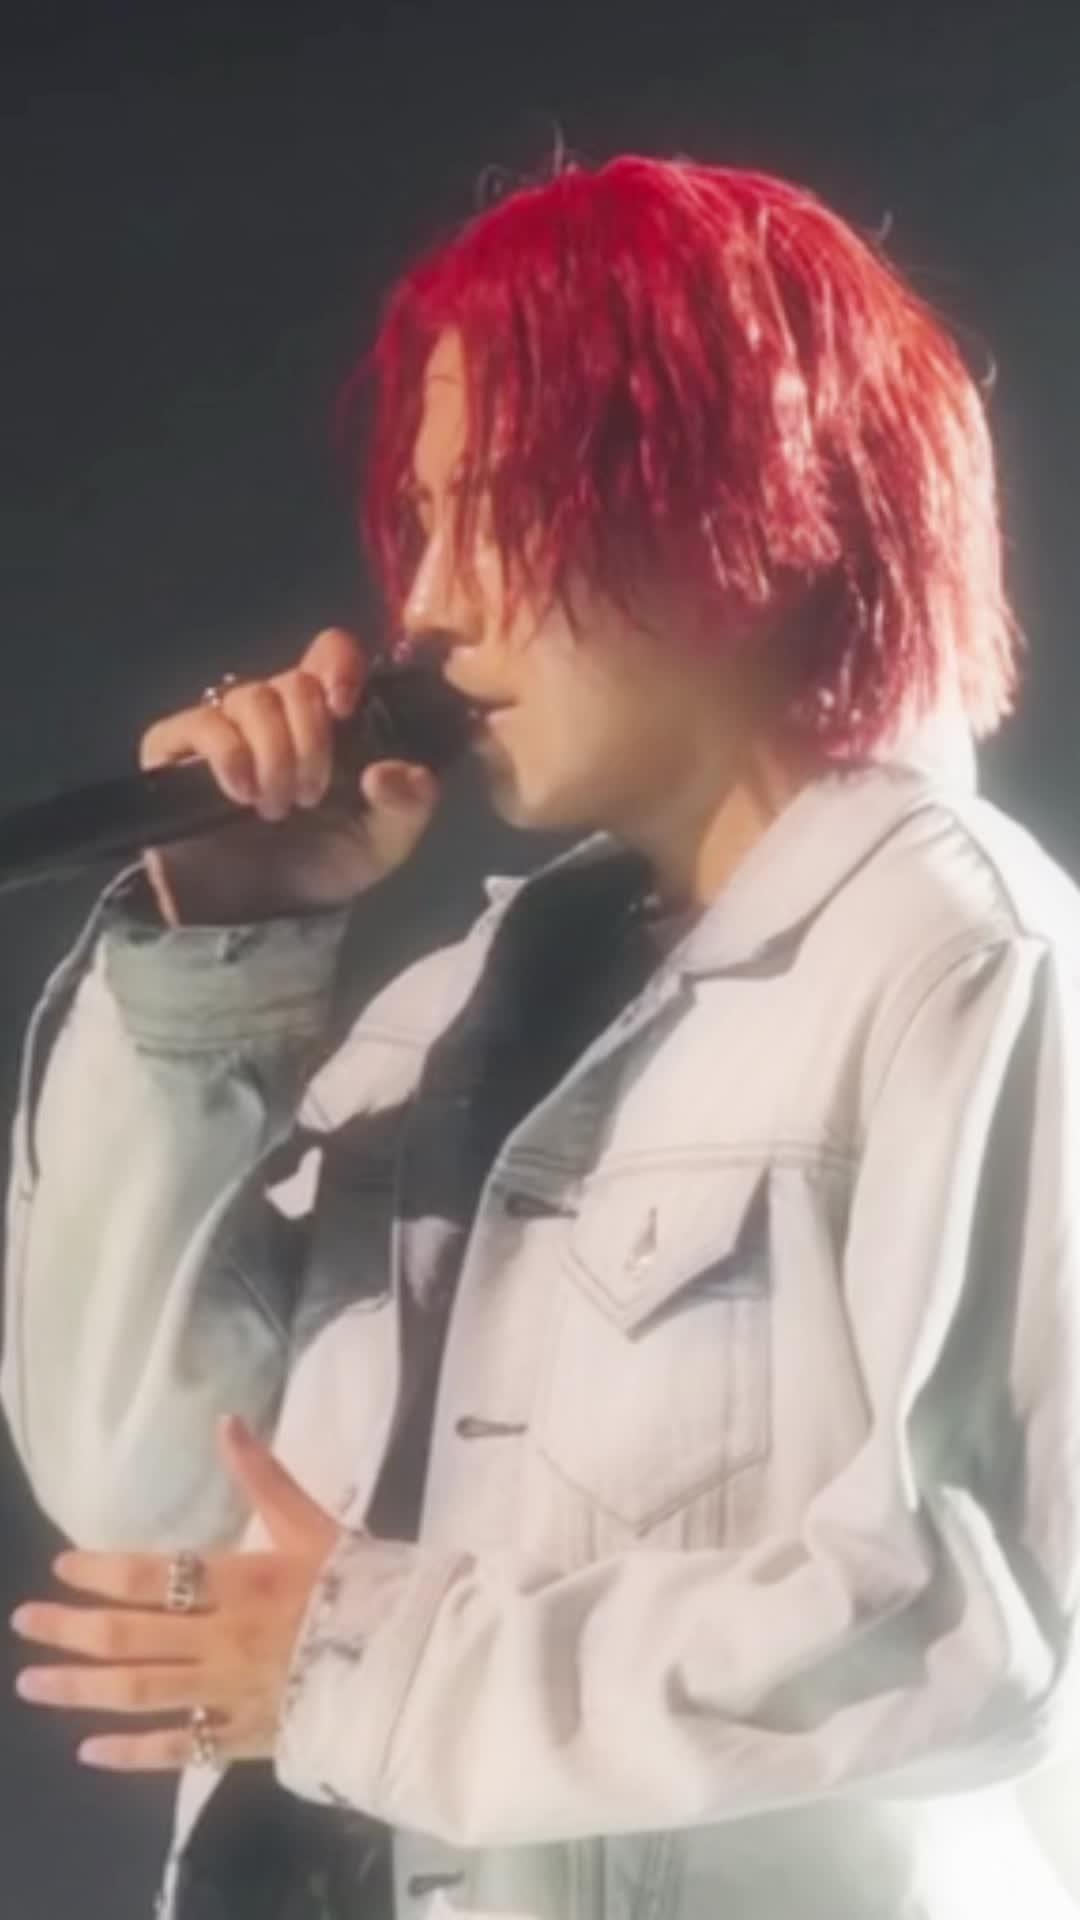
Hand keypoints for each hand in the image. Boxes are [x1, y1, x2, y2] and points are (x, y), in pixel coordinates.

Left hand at [10, 1416, 342, 1770]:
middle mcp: (222, 1641)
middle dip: (71, 1630)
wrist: (408, 1661)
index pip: (153, 1576)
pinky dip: (130, 1753)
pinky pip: (176, 1750)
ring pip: (140, 1694)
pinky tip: (89, 1750)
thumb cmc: (359, 1586)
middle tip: (26, 1621)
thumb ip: (264, 1477)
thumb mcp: (313, 1524)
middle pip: (131, 1638)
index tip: (62, 1567)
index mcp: (241, 1584)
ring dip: (81, 1690)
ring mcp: (228, 1695)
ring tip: (34, 1683)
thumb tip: (226, 1421)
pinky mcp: (241, 1738)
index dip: (101, 1572)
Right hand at [140, 627, 439, 922]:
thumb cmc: (321, 866)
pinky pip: (202, 722)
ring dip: (273, 754)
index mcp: (327, 719)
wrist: (256, 915)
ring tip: (276, 808)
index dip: (338, 665)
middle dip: (310, 738)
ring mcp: (224, 726)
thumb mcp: (384, 842)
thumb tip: (393, 771)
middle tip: (311, 795)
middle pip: (294, 681)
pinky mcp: (176, 747)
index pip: (330, 653)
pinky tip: (241, 794)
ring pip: (251, 698)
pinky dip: (229, 756)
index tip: (344, 707)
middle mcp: (275, 712)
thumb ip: (408, 805)